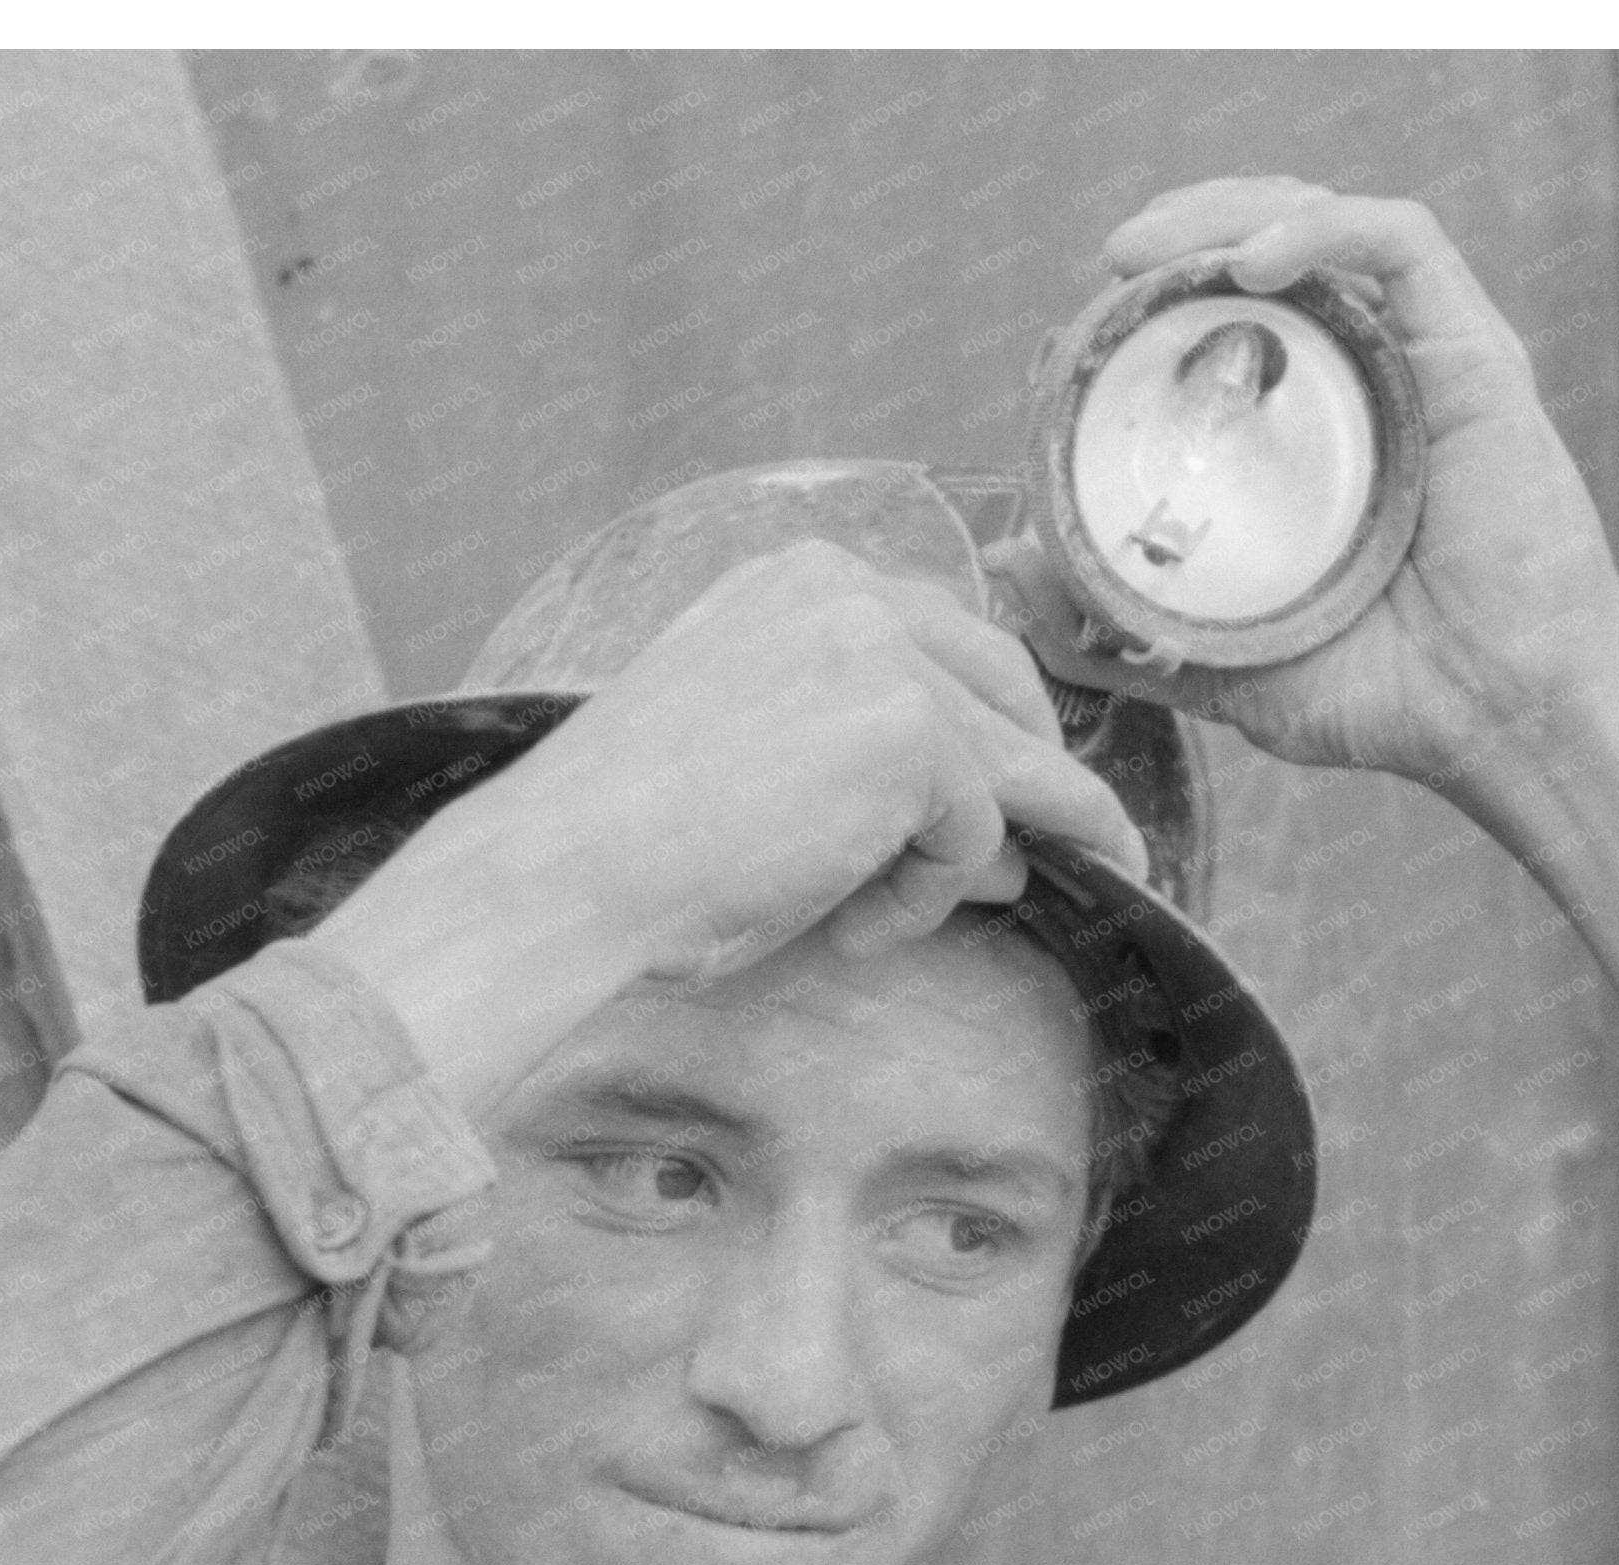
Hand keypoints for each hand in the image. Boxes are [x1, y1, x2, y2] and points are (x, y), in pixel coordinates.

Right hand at [438, 537, 1141, 979]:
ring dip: (978, 853)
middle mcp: (853, 592)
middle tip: (1047, 848)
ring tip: (927, 913)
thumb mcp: (765, 766)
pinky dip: (927, 896)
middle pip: (1002, 678)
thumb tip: (1004, 845)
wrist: (571, 868)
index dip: (978, 714)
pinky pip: (977, 834)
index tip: (995, 785)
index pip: (940, 635)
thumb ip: (869, 772)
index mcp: (802, 581)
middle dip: (1035, 767)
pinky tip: (852, 930)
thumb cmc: (633, 837)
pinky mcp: (915, 734)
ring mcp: (889, 654)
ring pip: (1009, 762)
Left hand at [995, 178, 1618, 788]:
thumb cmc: (1392, 699)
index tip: (1083, 332)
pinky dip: (1322, 226)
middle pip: (1270, 254)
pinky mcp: (1474, 352)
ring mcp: (1423, 361)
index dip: (1155, 303)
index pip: (1230, 324)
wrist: (1508, 723)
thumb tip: (1014, 576)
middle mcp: (1371, 381)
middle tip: (1109, 266)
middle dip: (1183, 235)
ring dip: (1228, 213)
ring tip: (1148, 250)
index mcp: (1315, 437)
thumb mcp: (1224, 668)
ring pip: (1326, 224)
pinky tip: (1250, 260)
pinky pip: (1402, 243)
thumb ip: (1123, 630)